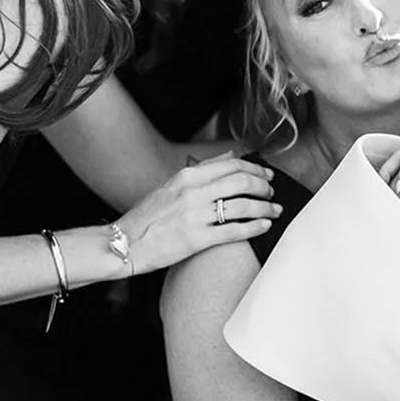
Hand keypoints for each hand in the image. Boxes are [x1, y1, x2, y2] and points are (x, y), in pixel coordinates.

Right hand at [119, 155, 280, 273]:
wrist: (125, 243)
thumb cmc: (149, 216)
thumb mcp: (172, 185)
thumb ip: (203, 170)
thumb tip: (231, 157)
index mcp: (187, 176)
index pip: (232, 165)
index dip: (256, 169)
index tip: (267, 176)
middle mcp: (193, 192)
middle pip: (242, 182)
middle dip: (264, 187)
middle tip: (272, 194)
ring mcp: (195, 216)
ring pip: (243, 205)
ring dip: (265, 208)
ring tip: (275, 211)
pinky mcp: (197, 239)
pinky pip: (234, 230)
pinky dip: (255, 227)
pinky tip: (265, 227)